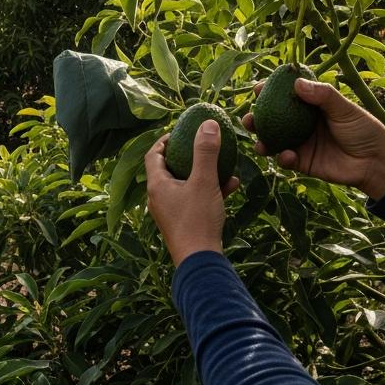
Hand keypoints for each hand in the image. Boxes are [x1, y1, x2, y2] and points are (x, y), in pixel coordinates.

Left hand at [145, 120, 240, 265]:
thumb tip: (208, 124)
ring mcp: (169, 212)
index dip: (164, 140)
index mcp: (157, 185)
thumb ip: (206, 152)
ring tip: (223, 165)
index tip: (180, 131)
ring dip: (203, 173)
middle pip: (168, 169)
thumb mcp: (204, 181)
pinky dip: (208, 190)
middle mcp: (158, 198)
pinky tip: (231, 186)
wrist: (200, 260)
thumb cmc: (198, 219)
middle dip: (187, 156)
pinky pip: (193, 199)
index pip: (153, 154)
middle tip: (201, 145)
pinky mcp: (182, 223)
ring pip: (185, 184)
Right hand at [243, 78, 384, 200]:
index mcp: (311, 106)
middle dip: (256, 119)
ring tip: (258, 142)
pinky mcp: (302, 162)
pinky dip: (282, 158)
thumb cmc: (363, 130)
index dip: (269, 91)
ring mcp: (300, 143)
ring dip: (262, 140)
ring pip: (273, 140)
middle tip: (248, 118)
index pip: (285, 95)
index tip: (257, 88)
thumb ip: (322, 95)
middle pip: (272, 118)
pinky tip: (286, 156)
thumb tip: (296, 83)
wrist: (374, 161)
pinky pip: (285, 159)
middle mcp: (301, 123)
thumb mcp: (344, 108)